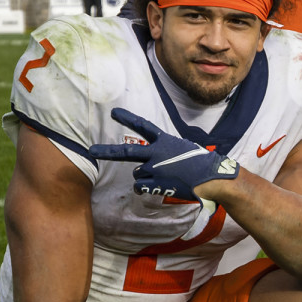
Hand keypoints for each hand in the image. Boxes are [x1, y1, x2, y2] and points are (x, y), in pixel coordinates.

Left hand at [89, 108, 239, 201]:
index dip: (127, 118)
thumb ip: (164, 153)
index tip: (113, 113)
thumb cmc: (201, 163)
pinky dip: (147, 188)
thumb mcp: (183, 149)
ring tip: (165, 177)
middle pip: (126, 152)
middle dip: (107, 151)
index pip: (143, 126)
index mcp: (165, 141)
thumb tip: (143, 167)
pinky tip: (161, 187)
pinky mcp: (156, 184)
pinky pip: (141, 187)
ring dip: (146, 176)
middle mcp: (156, 154)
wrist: (211, 178)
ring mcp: (154, 169)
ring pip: (138, 174)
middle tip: (91, 151)